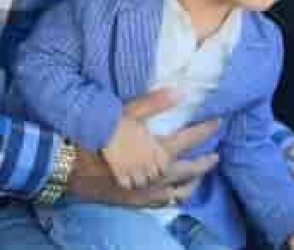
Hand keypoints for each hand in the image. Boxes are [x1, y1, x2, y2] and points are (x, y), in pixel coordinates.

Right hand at [69, 89, 219, 207]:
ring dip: (194, 181)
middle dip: (207, 161)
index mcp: (160, 151)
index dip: (206, 129)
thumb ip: (154, 103)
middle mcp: (161, 174)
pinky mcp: (140, 200)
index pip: (191, 139)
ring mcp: (151, 190)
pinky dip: (176, 195)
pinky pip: (166, 201)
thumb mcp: (126, 113)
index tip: (218, 122)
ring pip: (182, 190)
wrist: (76, 165)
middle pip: (193, 169)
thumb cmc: (101, 136)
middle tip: (216, 155)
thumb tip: (181, 92)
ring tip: (200, 174)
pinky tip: (176, 191)